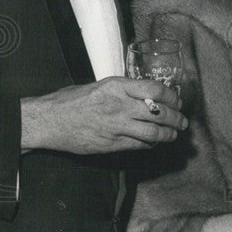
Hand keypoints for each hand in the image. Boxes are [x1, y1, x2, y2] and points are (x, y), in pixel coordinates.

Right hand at [21, 77, 186, 154]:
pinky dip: (151, 144)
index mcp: (117, 86)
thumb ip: (124, 90)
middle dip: (177, 118)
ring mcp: (116, 127)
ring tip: (174, 134)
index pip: (156, 90)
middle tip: (183, 121)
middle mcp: (120, 106)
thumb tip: (147, 95)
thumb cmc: (71, 100)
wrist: (49, 120)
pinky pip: (140, 146)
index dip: (172, 97)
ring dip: (169, 135)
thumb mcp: (100, 85)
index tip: (178, 101)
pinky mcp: (112, 144)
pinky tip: (155, 142)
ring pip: (154, 133)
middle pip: (160, 113)